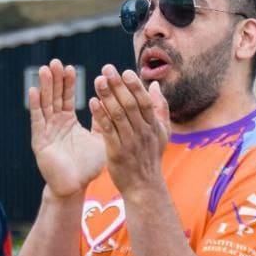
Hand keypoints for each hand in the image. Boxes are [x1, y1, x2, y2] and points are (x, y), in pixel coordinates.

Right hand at [29, 59, 105, 197]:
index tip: (70, 68)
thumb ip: (104, 120)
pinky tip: (33, 91)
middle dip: (55, 80)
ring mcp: (46, 131)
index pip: (67, 98)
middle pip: (54, 97)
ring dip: (44, 87)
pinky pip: (37, 120)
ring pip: (45, 104)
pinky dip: (35, 105)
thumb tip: (111, 101)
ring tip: (45, 70)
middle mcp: (56, 124)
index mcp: (68, 122)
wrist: (75, 186)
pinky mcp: (40, 140)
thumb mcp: (101, 138)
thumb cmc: (88, 165)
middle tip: (56, 62)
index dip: (68, 83)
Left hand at [88, 65, 169, 194]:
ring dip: (107, 96)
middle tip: (106, 69)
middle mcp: (143, 132)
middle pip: (130, 104)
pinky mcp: (116, 152)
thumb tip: (156, 85)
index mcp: (154, 126)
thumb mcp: (162, 134)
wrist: (144, 187)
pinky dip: (100, 116)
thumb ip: (160, 109)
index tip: (125, 71)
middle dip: (118, 85)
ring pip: (118, 115)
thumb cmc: (150, 158)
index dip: (135, 86)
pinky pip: (108, 131)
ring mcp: (130, 142)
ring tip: (98, 81)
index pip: (145, 101)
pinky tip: (92, 103)